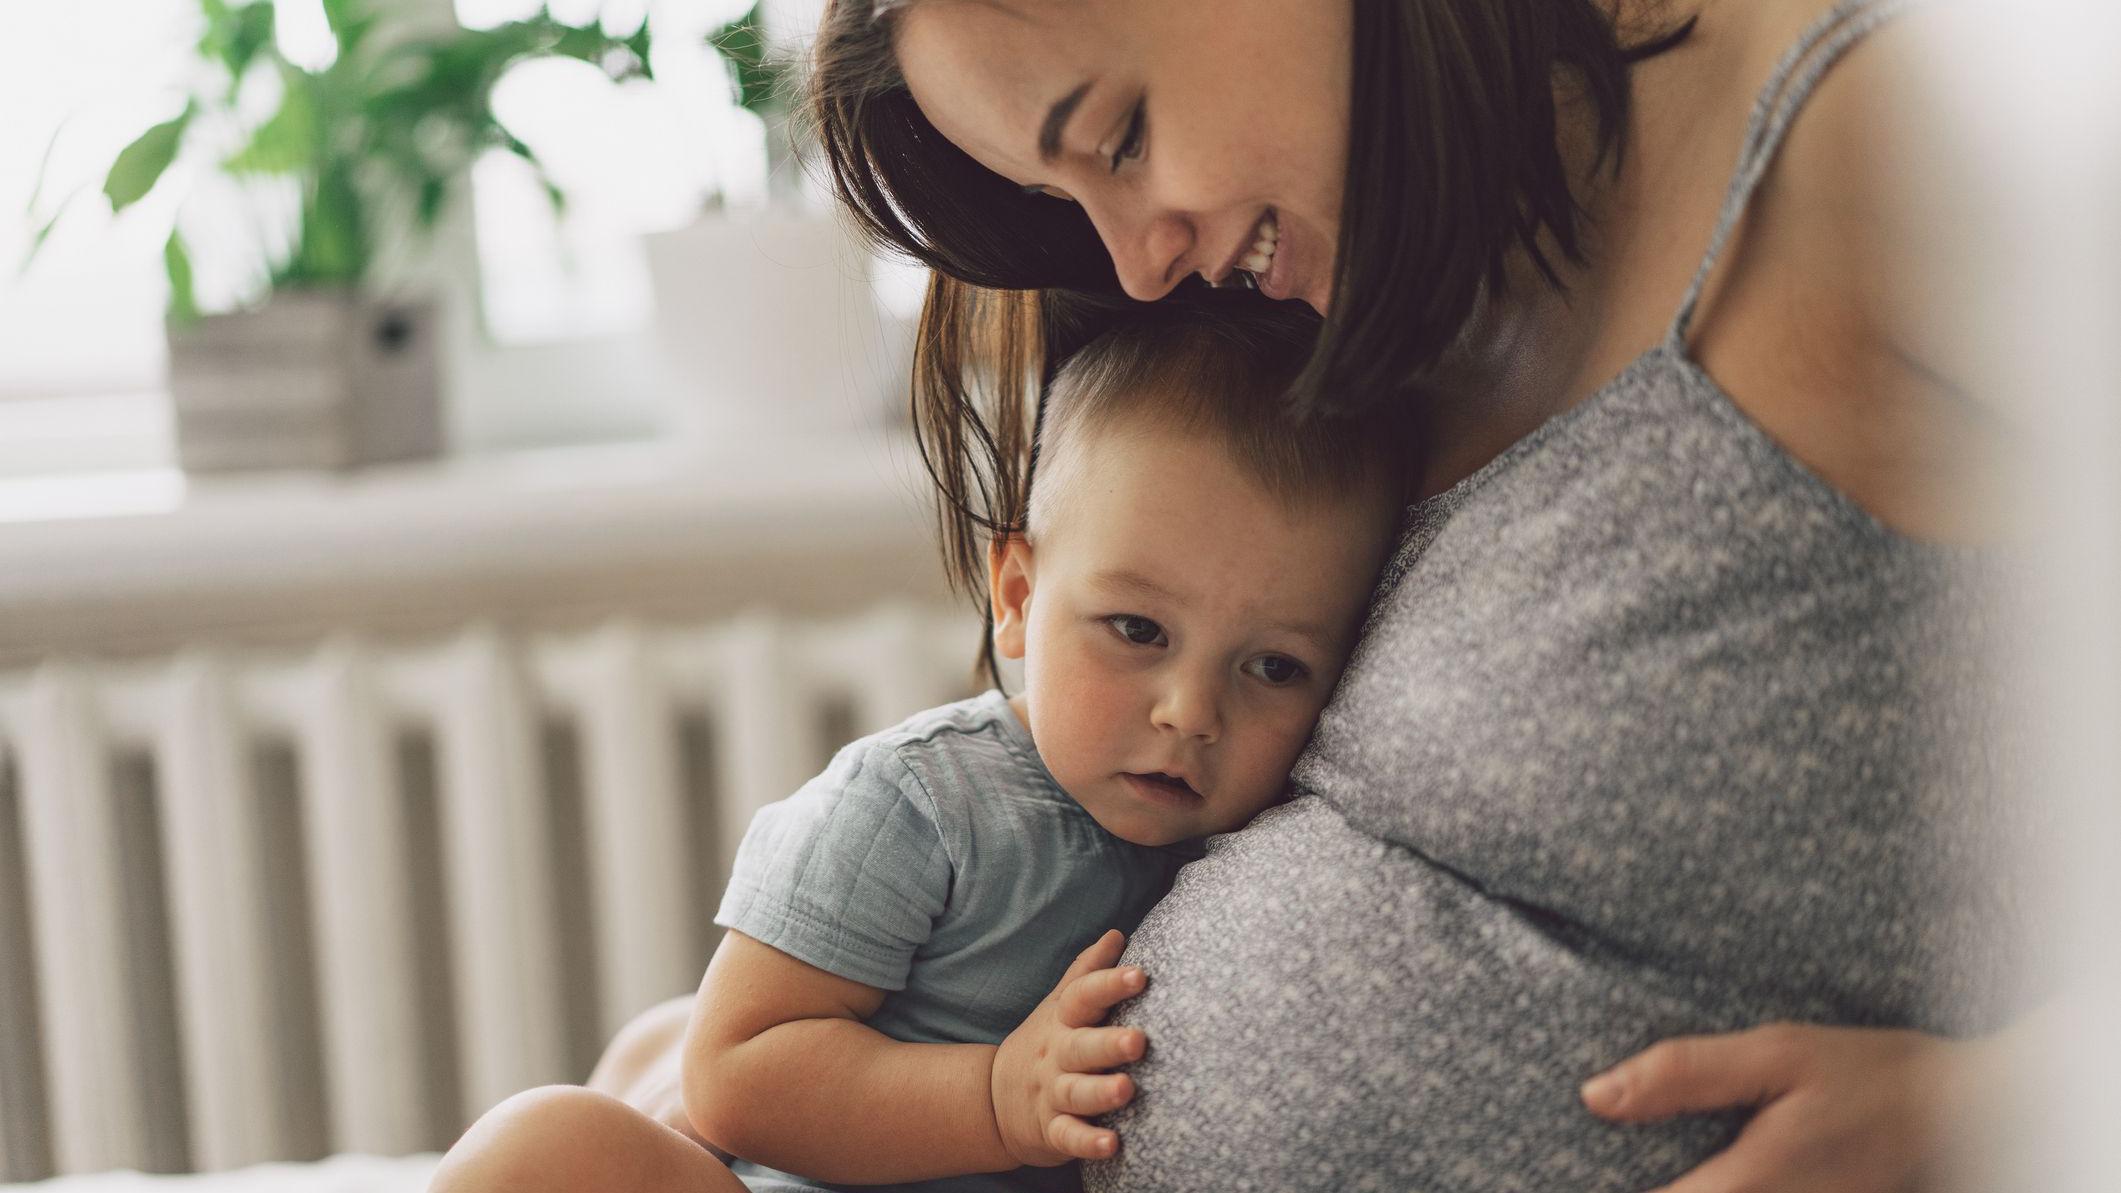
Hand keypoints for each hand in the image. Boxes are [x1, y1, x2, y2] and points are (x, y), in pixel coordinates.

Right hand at [989, 928, 1148, 1166]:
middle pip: (1082, 1046)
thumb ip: (1087, 971)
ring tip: (1126, 1090)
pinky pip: (1068, 1137)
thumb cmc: (1046, 1042)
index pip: (1084, 997)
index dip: (1109, 984)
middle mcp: (1058, 1055)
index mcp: (1063, 1021)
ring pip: (1076, 1093)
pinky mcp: (1052, 1130)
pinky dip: (1087, 1142)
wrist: (994, 1099)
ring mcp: (1052, 1093)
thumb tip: (1117, 933)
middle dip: (1109, 1044)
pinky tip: (1111, 1145)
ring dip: (1101, 1092)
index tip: (1140, 975)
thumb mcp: (1059, 1004)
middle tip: (1139, 1041)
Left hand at [1581, 1022, 1977, 1192]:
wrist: (1970, 1112)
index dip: (1591, 1189)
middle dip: (1627, 1182)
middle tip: (1568, 1165)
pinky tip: (1686, 1162)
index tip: (1551, 1172)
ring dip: (1672, 1181)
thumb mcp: (1778, 1054)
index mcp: (1749, 1187)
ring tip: (1620, 1161)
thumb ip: (1684, 1076)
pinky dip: (1705, 1182)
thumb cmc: (1873, 1075)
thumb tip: (1595, 1097)